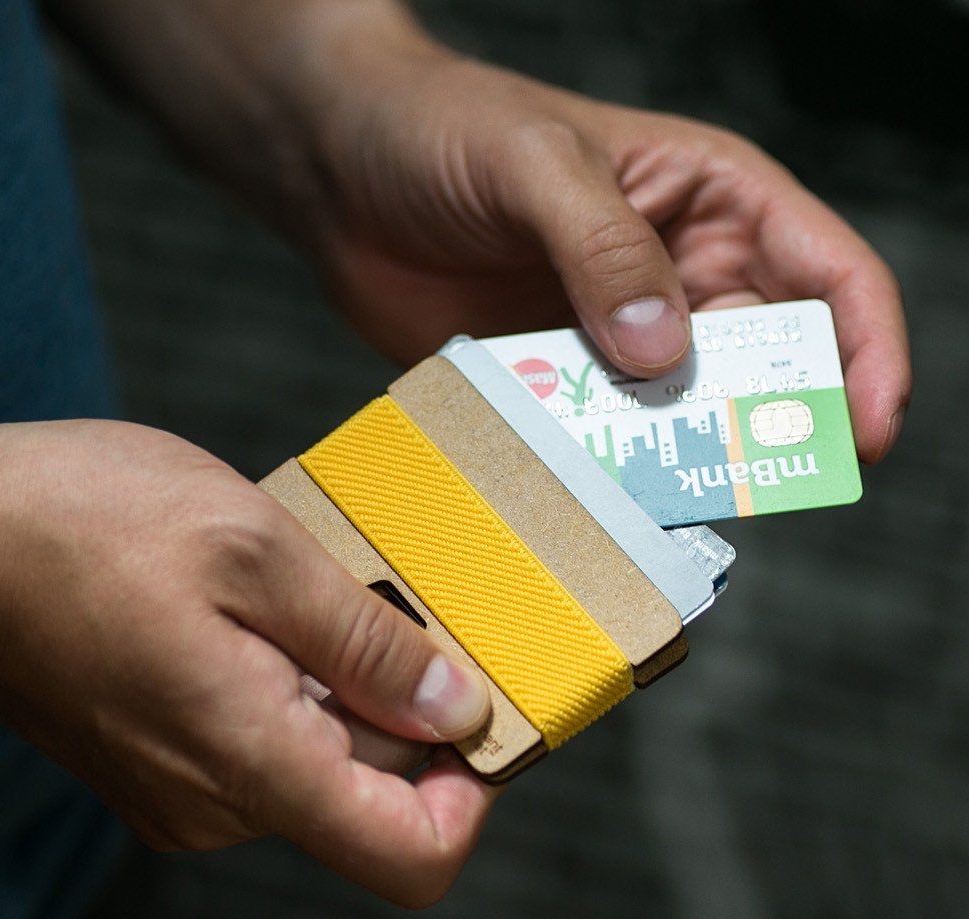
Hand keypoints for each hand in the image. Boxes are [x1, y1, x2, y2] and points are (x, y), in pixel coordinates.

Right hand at [0, 420, 494, 906]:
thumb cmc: (83, 523)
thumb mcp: (254, 553)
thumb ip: (364, 644)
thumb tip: (453, 709)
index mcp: (251, 761)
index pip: (410, 854)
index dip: (473, 796)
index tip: (482, 711)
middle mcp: (220, 802)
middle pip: (376, 791)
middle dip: (408, 703)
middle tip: (391, 600)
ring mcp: (187, 786)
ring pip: (324, 757)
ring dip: (349, 681)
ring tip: (317, 589)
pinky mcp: (168, 756)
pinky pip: (272, 737)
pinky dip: (300, 680)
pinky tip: (273, 605)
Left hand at [284, 9, 909, 463]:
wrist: (341, 172)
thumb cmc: (441, 128)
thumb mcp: (532, 164)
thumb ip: (601, 247)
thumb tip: (662, 349)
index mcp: (708, 201)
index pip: (830, 275)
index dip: (866, 356)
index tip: (863, 432)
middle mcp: (678, 273)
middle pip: (769, 363)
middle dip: (777, 426)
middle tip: (763, 489)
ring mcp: (614, 334)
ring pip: (686, 414)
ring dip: (686, 459)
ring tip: (670, 501)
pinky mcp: (556, 378)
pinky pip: (602, 436)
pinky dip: (608, 469)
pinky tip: (597, 497)